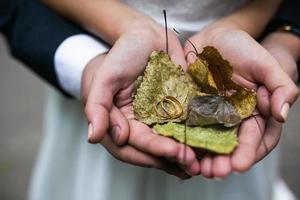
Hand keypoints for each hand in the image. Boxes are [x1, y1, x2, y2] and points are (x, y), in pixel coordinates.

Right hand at [81, 21, 200, 176]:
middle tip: (193, 163)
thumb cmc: (120, 56)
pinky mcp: (177, 109)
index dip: (153, 150)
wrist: (144, 36)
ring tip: (203, 162)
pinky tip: (209, 143)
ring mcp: (161, 118)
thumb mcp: (105, 78)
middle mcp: (142, 125)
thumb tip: (93, 138)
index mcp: (122, 122)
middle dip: (174, 157)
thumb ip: (97, 107)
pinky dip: (196, 136)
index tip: (173, 152)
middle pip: (156, 149)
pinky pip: (187, 126)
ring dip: (187, 153)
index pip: (135, 144)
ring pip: (173, 142)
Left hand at [184, 27, 298, 178]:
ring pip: (208, 140)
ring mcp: (211, 115)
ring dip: (202, 156)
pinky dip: (185, 139)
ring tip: (195, 168)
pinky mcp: (192, 109)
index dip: (248, 152)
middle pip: (229, 146)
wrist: (215, 38)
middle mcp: (232, 118)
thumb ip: (280, 86)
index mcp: (254, 112)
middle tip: (214, 172)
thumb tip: (283, 114)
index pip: (254, 137)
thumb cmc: (243, 49)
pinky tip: (179, 148)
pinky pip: (188, 126)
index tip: (239, 165)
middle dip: (223, 160)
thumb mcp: (266, 64)